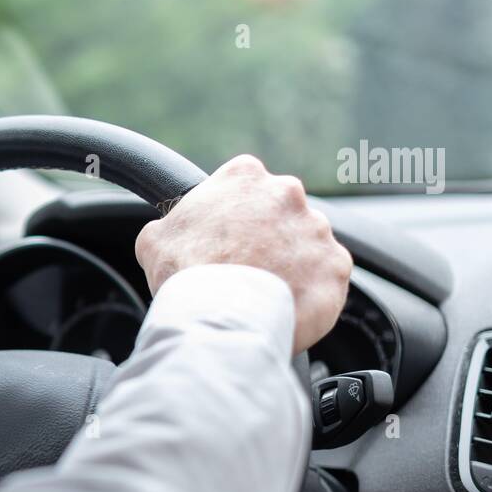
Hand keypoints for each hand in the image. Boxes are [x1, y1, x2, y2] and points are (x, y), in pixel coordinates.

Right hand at [134, 154, 351, 352]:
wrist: (219, 314)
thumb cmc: (184, 272)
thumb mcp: (154, 239)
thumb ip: (172, 225)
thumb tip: (168, 235)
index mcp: (244, 176)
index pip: (244, 185)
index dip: (234, 215)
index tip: (226, 238)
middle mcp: (287, 192)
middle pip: (279, 214)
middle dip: (266, 238)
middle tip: (243, 268)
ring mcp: (316, 229)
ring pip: (305, 246)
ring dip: (290, 265)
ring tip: (263, 294)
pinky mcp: (336, 265)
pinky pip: (326, 278)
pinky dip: (310, 292)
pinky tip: (285, 307)